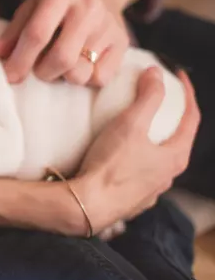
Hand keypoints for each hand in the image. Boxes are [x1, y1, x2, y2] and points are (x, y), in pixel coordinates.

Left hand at [0, 0, 129, 86]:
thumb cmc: (58, 2)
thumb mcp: (33, 5)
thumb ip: (15, 31)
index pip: (38, 33)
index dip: (20, 60)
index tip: (10, 77)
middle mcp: (89, 6)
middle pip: (61, 59)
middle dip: (43, 72)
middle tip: (39, 69)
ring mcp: (109, 25)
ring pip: (80, 73)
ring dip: (64, 77)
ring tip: (60, 64)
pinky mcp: (123, 43)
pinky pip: (100, 78)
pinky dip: (86, 78)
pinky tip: (81, 64)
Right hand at [71, 67, 200, 232]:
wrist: (86, 205)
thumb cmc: (111, 166)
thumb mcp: (130, 124)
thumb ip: (147, 97)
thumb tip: (156, 74)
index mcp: (175, 157)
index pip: (192, 119)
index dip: (187, 94)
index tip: (179, 77)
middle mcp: (168, 177)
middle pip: (177, 141)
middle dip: (171, 119)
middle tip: (159, 102)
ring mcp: (150, 191)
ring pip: (158, 160)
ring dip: (153, 142)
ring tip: (137, 129)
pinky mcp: (131, 201)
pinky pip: (139, 175)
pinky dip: (135, 160)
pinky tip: (120, 156)